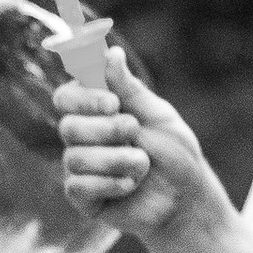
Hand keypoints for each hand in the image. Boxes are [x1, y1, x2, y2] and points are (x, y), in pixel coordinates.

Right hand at [54, 48, 224, 243]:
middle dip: (106, 130)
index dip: (84, 99)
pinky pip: (78, 186)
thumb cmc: (174, 154)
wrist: (185, 199)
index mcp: (97, 112)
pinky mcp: (83, 198)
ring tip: (142, 165)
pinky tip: (129, 185)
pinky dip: (110, 184)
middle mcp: (83, 138)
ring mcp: (80, 168)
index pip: (67, 97)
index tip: (113, 102)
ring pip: (75, 158)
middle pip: (67, 126)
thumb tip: (111, 53)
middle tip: (134, 133)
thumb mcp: (158, 116)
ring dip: (116, 160)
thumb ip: (131, 89)